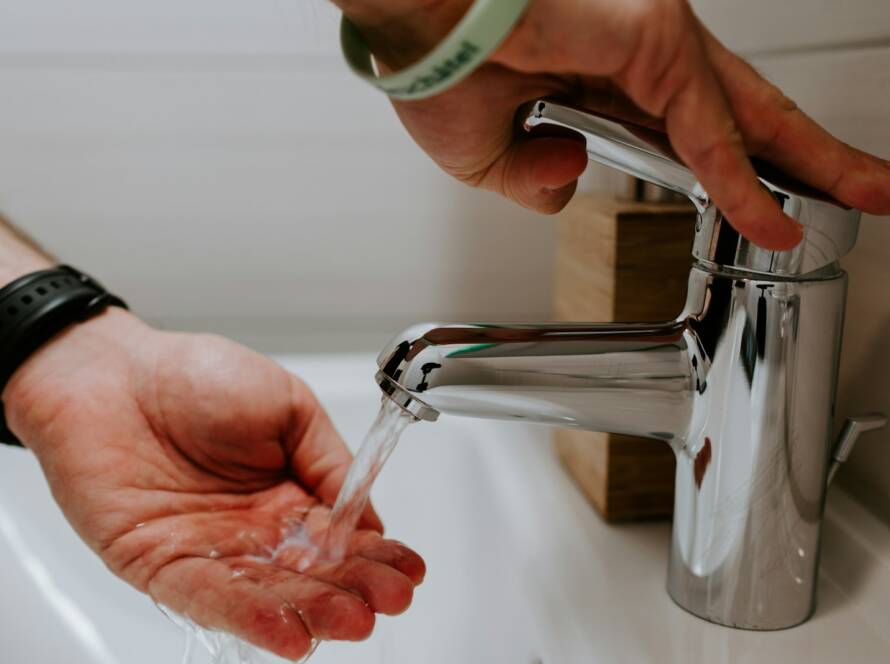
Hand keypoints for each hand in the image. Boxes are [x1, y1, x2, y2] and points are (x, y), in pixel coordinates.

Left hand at [3, 309, 423, 659]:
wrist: (114, 373)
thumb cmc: (198, 375)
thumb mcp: (288, 405)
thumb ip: (329, 461)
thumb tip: (369, 518)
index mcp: (289, 491)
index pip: (341, 536)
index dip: (376, 555)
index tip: (409, 570)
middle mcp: (255, 530)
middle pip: (312, 573)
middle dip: (355, 587)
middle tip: (390, 600)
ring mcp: (211, 552)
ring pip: (270, 592)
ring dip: (314, 611)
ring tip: (354, 620)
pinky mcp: (163, 566)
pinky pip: (212, 598)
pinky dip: (252, 617)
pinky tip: (291, 633)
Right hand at [342, 0, 889, 249]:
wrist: (413, 31)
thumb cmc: (438, 72)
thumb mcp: (491, 161)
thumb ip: (537, 180)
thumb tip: (569, 178)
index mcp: (603, 83)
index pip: (690, 132)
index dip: (733, 172)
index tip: (764, 210)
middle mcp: (639, 60)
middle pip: (744, 117)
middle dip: (806, 157)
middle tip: (863, 190)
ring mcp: (653, 45)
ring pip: (748, 116)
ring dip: (807, 163)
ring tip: (862, 197)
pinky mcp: (653, 39)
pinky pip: (706, 129)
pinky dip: (738, 179)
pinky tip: (770, 218)